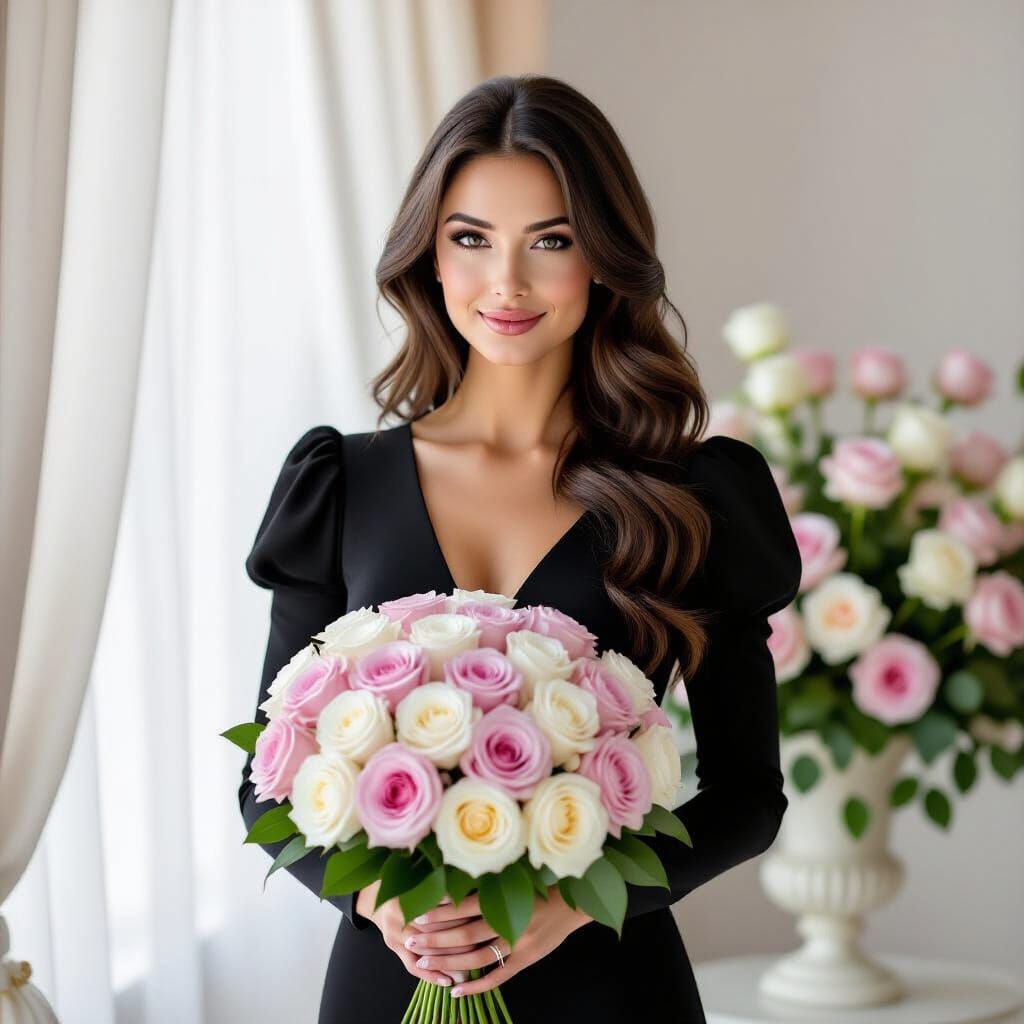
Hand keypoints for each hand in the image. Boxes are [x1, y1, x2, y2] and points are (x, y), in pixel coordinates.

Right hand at [355, 880, 483, 986]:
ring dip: (448, 960)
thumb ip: (441, 884)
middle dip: (457, 939)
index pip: (438, 909)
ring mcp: (393, 934)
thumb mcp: (420, 877)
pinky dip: (430, 976)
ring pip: (424, 951)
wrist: (375, 895)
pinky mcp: (393, 947)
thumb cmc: (405, 883)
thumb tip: (471, 890)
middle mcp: (398, 915)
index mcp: (407, 893)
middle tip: (480, 944)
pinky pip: (412, 966)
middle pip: (432, 932)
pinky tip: (447, 981)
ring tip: (470, 966)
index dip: (459, 914)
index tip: (478, 919)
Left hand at [404, 885, 592, 998]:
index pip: (465, 908)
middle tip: (411, 940)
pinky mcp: (526, 959)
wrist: (574, 901)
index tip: (417, 916)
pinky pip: (498, 976)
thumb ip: (490, 884)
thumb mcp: (516, 877)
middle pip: (466, 935)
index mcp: (506, 897)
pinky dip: (476, 985)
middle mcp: (510, 921)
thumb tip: (455, 883)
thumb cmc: (542, 883)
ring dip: (448, 962)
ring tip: (424, 963)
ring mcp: (519, 943)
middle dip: (436, 939)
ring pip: (477, 957)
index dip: (440, 913)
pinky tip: (456, 991)